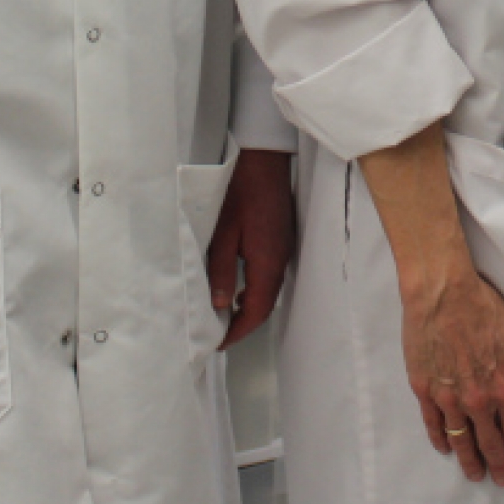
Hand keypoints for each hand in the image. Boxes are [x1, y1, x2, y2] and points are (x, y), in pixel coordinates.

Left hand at [206, 147, 295, 349]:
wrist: (263, 160)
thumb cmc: (239, 192)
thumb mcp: (222, 234)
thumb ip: (222, 272)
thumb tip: (220, 306)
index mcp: (267, 262)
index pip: (255, 310)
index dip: (238, 331)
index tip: (218, 343)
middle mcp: (281, 260)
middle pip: (265, 305)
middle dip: (244, 323)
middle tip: (219, 334)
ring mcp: (284, 249)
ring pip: (269, 291)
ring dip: (250, 307)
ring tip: (225, 316)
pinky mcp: (282, 240)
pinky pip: (271, 275)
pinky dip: (256, 290)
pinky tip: (239, 288)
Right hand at [401, 258, 503, 486]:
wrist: (442, 293)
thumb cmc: (483, 308)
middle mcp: (478, 400)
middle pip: (489, 443)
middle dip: (498, 464)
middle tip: (501, 480)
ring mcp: (449, 398)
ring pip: (461, 440)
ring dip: (469, 460)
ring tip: (475, 474)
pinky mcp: (425, 390)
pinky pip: (434, 424)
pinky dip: (441, 439)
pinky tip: (446, 448)